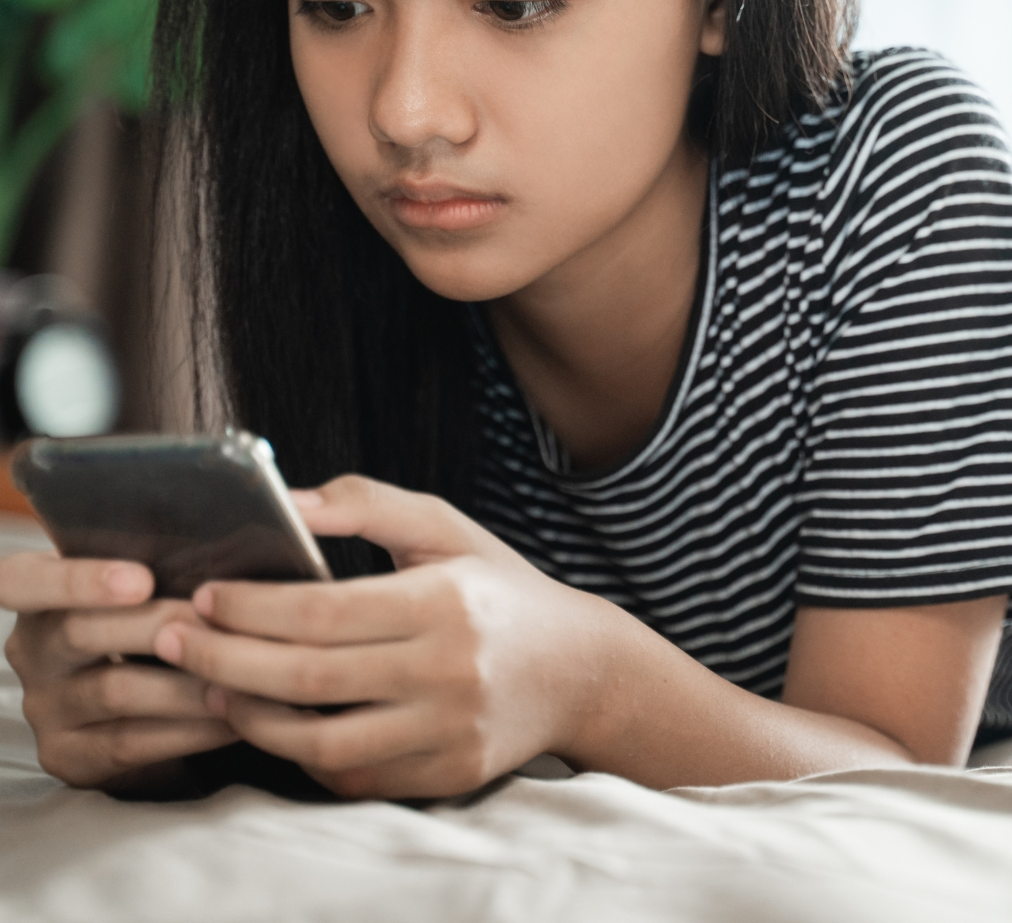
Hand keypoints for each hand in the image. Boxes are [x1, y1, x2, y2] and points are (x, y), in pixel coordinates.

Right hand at [0, 552, 234, 788]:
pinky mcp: (68, 756)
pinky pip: (130, 743)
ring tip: (236, 673)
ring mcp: (44, 707)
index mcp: (36, 594)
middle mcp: (30, 651)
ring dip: (184, 684)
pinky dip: (188, 729)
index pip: (24, 579)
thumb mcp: (133, 586)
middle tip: (216, 622)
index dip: (79, 579)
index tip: (142, 580)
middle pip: (81, 632)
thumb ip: (154, 565)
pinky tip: (231, 716)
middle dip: (159, 624)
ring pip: (114, 691)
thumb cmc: (145, 620)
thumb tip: (221, 548)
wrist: (137, 703)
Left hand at [152, 476, 618, 799]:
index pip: (324, 612)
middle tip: (172, 640)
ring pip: (322, 741)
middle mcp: (447, 672)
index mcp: (444, 602)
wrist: (575, 668)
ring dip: (251, 716)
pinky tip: (271, 719)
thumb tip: (291, 498)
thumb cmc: (497, 587)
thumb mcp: (445, 527)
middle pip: (310, 678)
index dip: (252, 608)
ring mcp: (446, 733)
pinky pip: (353, 774)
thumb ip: (368, 503)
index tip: (204, 596)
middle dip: (225, 659)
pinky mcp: (444, 776)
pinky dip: (300, 753)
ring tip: (210, 684)